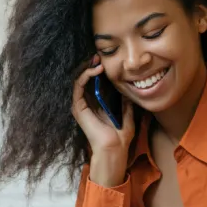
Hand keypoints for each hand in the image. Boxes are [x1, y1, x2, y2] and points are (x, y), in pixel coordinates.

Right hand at [71, 54, 134, 184]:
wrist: (114, 149)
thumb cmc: (120, 138)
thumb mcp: (127, 116)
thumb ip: (126, 104)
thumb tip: (129, 90)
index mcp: (97, 105)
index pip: (95, 83)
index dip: (99, 72)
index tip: (106, 62)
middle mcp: (86, 104)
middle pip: (85, 80)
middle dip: (91, 67)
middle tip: (99, 57)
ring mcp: (81, 105)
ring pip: (79, 80)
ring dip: (87, 69)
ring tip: (97, 61)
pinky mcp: (78, 108)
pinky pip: (78, 87)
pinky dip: (85, 76)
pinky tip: (95, 71)